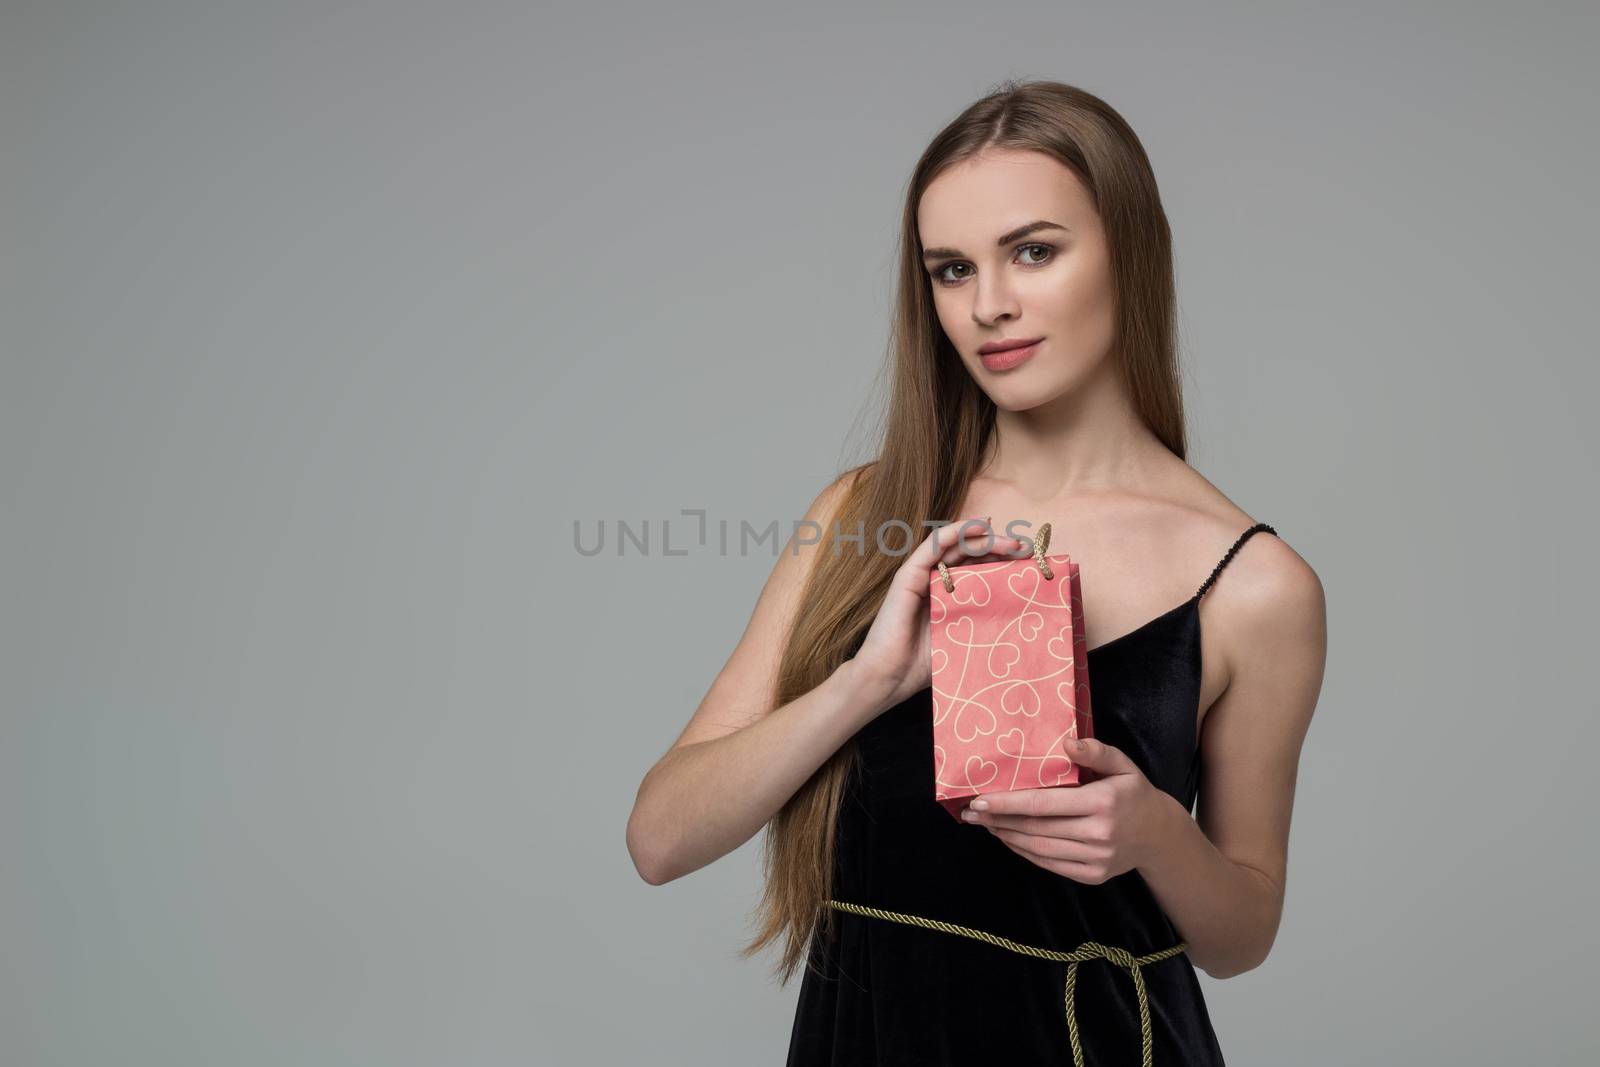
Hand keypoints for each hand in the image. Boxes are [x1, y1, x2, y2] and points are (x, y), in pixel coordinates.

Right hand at [847, 515, 1023, 712]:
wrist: (889, 678)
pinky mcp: (908, 575)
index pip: (980, 568)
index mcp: (951, 595)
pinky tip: (979, 526)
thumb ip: (985, 623)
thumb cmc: (924, 666)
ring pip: (956, 545)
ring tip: (1011, 542)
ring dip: (985, 537)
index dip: (1005, 562)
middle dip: (1001, 548)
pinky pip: (934, 546)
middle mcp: (936, 581)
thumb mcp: (966, 640)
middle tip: (1027, 551)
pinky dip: (956, 532)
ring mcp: (921, 576)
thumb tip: (1024, 618)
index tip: (1032, 565)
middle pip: (972, 554)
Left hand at [958, 737, 1174, 884]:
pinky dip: (1026, 853)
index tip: (979, 801)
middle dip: (999, 820)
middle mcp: (1099, 834)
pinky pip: (1051, 864)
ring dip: (1008, 837)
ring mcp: (1096, 858)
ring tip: (985, 825)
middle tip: (971, 814)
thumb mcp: (1123, 765)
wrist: (1159, 836)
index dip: (1008, 803)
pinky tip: (1010, 840)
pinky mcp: (1093, 876)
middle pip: (1036, 828)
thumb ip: (1096, 751)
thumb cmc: (1133, 794)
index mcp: (1102, 802)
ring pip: (1040, 849)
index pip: (1043, 803)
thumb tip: (1066, 742)